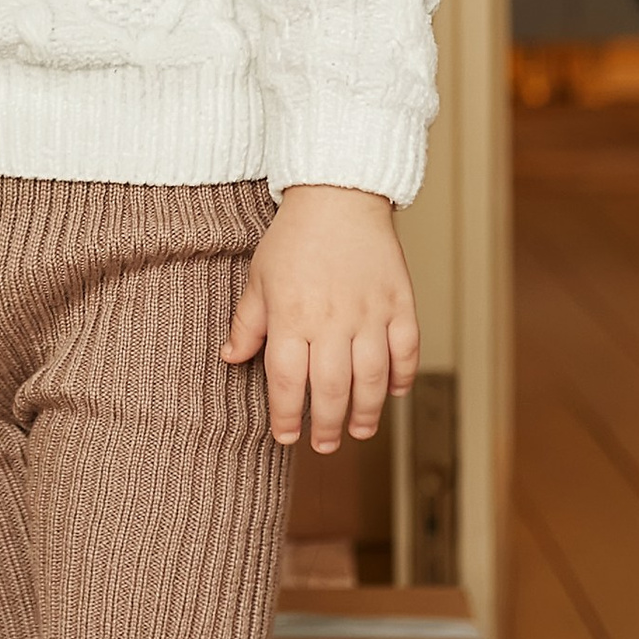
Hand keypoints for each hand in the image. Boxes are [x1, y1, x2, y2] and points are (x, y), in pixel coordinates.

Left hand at [222, 185, 418, 453]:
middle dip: (327, 424)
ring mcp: (371, 311)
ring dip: (366, 411)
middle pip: (332, 388)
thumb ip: (247, 322)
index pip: (287, 380)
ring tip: (358, 430)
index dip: (286, 415)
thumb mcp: (259, 278)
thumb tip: (231, 359)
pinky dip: (402, 375)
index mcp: (292, 316)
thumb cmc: (293, 238)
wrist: (339, 194)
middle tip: (324, 444)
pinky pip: (406, 349)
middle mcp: (332, 319)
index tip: (286, 436)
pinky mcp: (400, 301)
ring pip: (372, 377)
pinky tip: (393, 392)